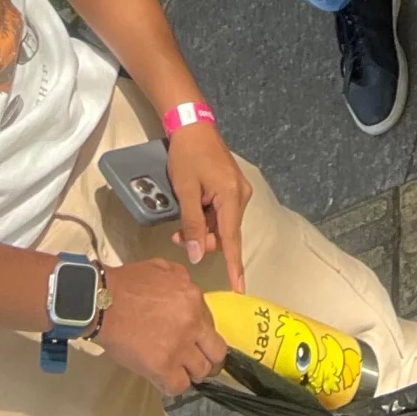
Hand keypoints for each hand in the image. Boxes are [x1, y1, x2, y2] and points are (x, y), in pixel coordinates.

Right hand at [95, 256, 225, 393]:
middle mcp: (192, 324)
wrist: (102, 301)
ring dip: (190, 372)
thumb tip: (190, 298)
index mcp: (194, 299)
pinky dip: (173, 384)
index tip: (194, 341)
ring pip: (201, 372)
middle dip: (209, 360)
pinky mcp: (162, 367)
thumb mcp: (163, 268)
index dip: (203, 336)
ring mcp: (179, 348)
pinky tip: (163, 377)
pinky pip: (179, 386)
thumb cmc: (128, 283)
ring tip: (176, 369)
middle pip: (217, 354)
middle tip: (196, 362)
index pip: (212, 326)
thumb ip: (183, 281)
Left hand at [166, 122, 250, 288]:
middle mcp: (241, 196)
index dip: (234, 266)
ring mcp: (238, 190)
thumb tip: (197, 256)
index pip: (232, 240)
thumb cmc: (187, 155)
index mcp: (232, 197)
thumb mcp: (185, 190)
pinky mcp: (232, 187)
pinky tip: (191, 212)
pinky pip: (221, 213)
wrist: (193, 125)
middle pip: (224, 233)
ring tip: (178, 225)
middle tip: (175, 236)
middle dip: (202, 240)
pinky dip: (206, 218)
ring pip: (221, 224)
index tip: (240, 290)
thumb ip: (191, 224)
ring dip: (202, 229)